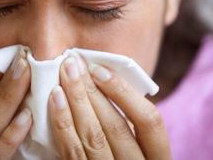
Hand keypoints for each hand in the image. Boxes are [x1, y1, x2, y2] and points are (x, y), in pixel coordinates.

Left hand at [49, 57, 170, 159]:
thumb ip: (130, 123)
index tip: (100, 70)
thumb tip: (107, 81)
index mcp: (156, 158)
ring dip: (76, 100)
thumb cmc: (127, 159)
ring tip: (64, 73)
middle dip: (91, 89)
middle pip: (115, 125)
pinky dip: (62, 122)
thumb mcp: (138, 147)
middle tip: (73, 62)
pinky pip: (71, 152)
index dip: (124, 92)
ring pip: (92, 136)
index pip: (150, 121)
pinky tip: (55, 99)